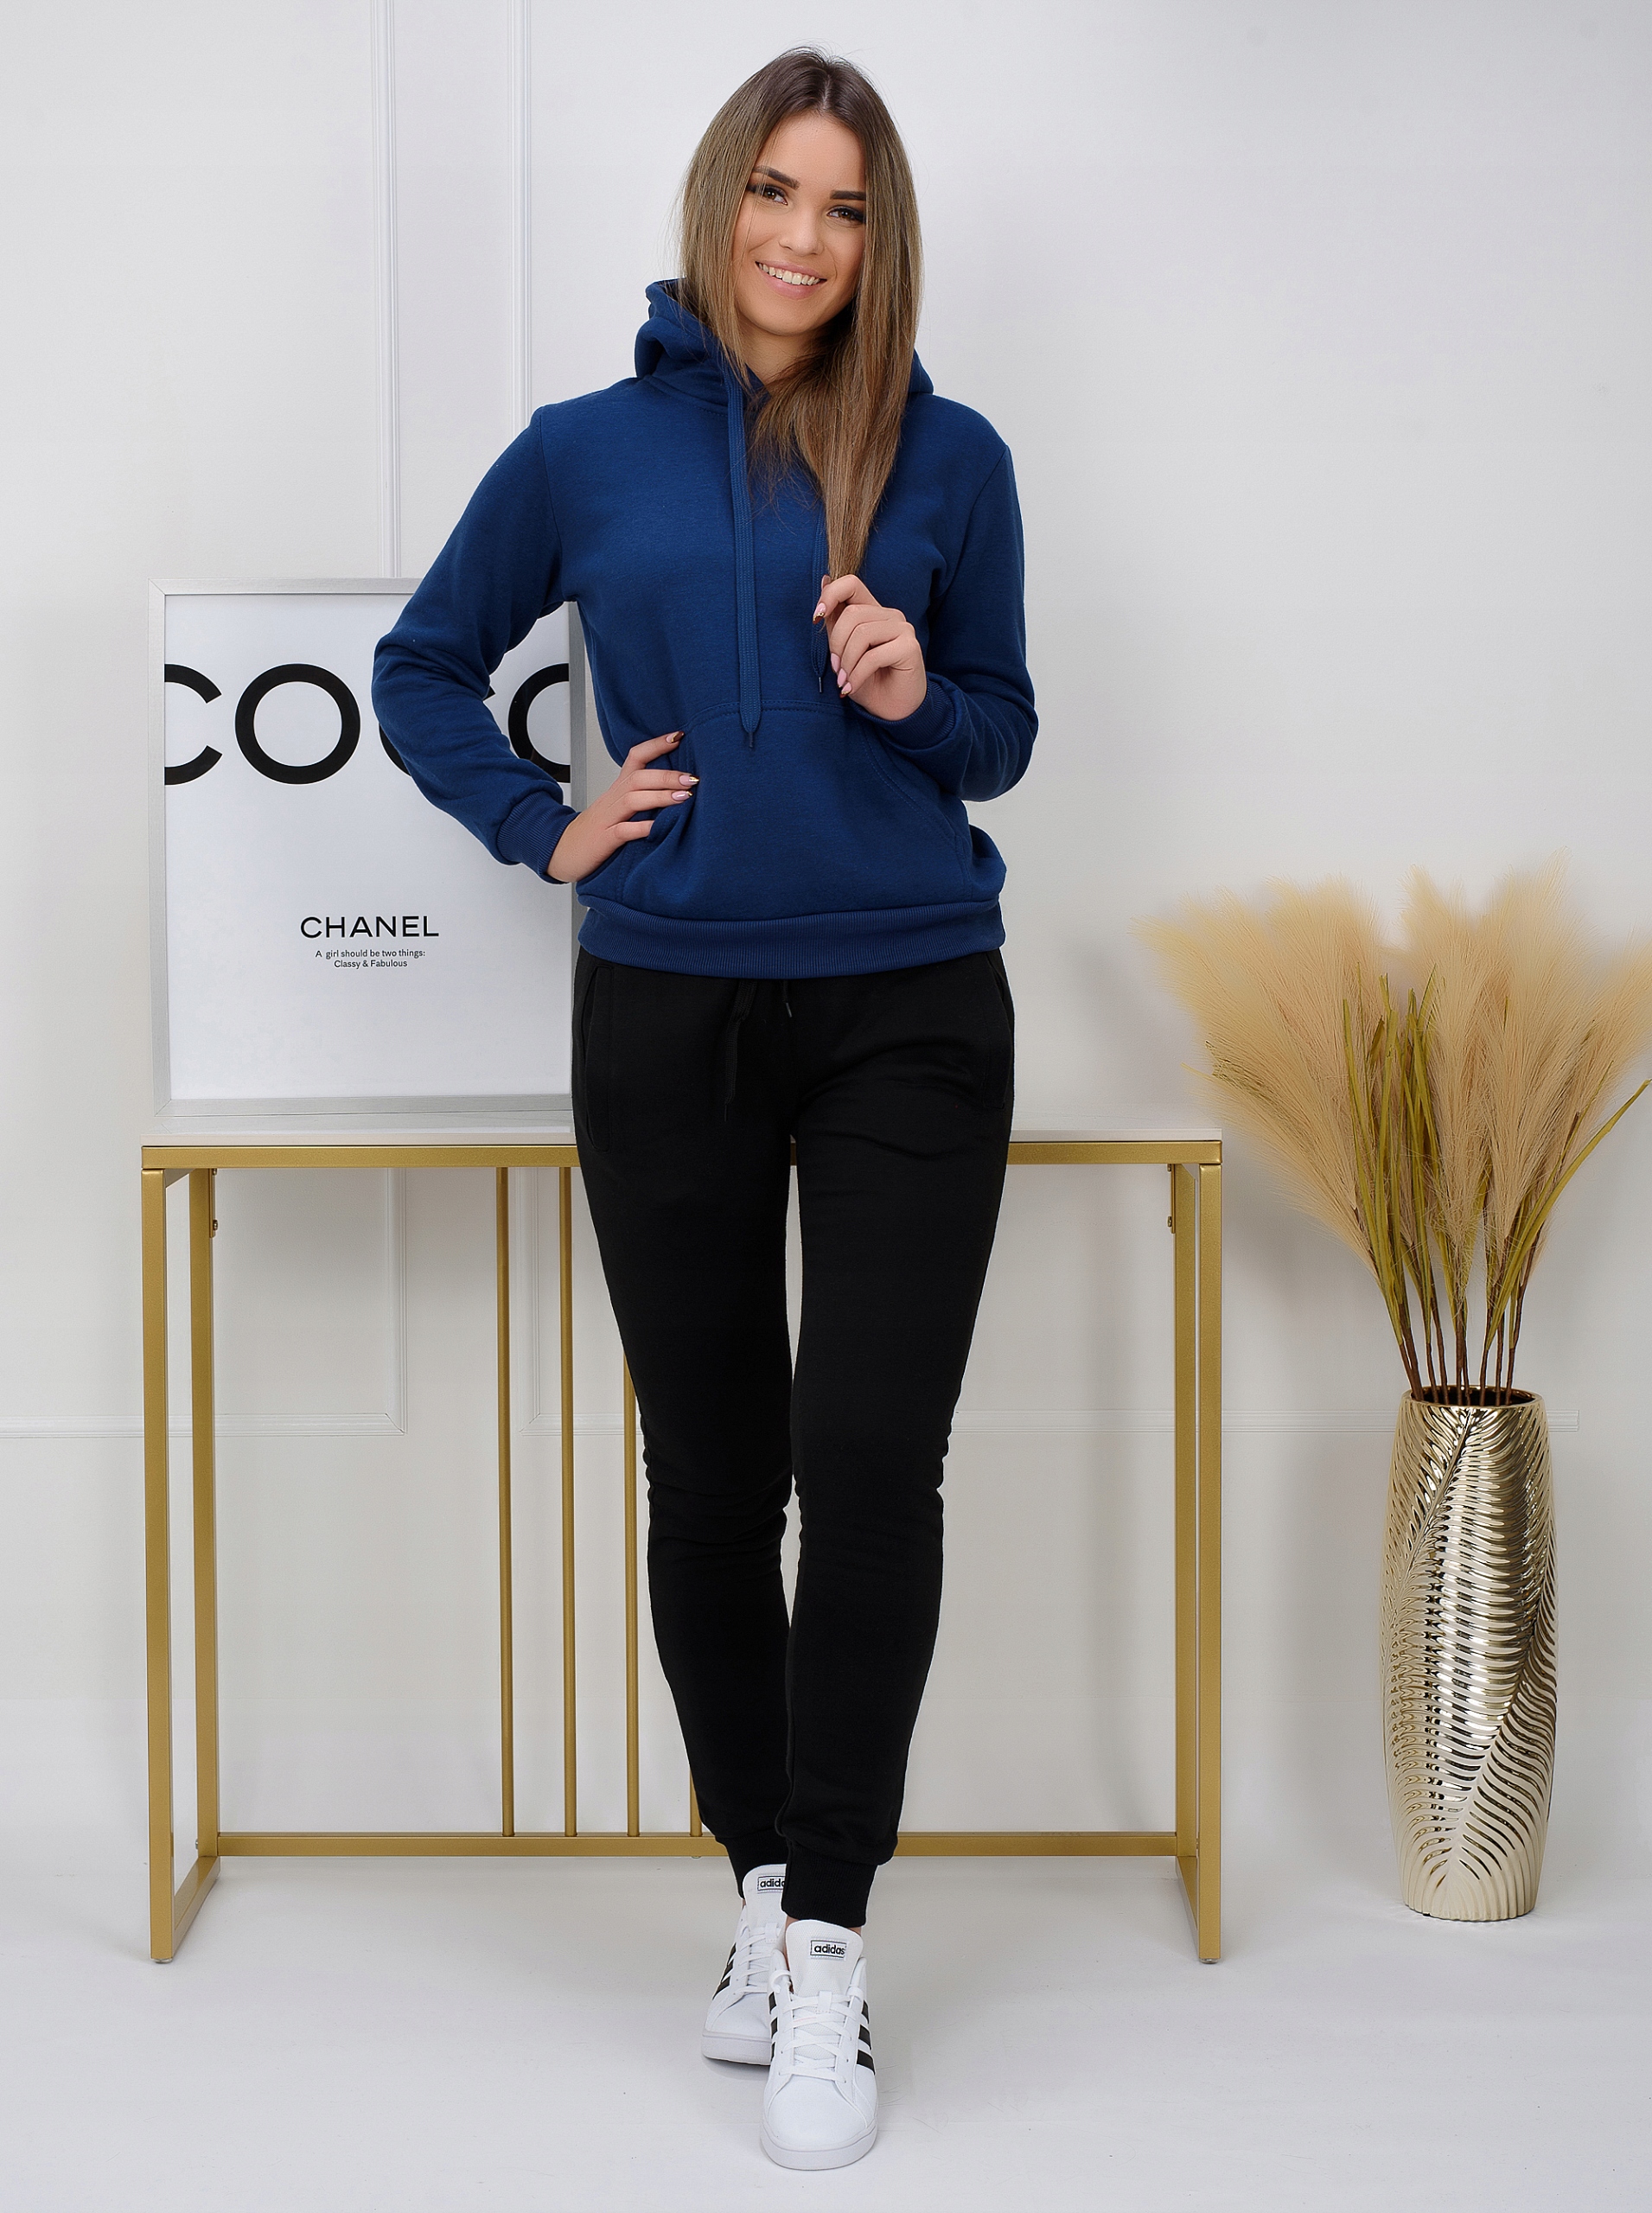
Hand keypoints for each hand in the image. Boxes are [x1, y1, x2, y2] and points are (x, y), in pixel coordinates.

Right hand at [545, 732, 695, 881]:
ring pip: (633, 799)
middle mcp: (613, 799)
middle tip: (692, 778)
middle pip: (638, 778)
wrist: (562, 851)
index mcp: (618, 789)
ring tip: (684, 797)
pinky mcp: (604, 840)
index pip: (636, 757)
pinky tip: (656, 827)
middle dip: (667, 775)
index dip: (656, 745)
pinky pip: (623, 831)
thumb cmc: (596, 832)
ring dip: (660, 796)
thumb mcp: (619, 809)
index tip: (679, 736)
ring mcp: (608, 819)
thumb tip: (678, 788)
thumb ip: (642, 797)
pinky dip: (640, 828)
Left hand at [814, 574, 926, 721]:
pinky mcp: (909, 647)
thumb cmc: (869, 681)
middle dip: (835, 644)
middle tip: (836, 669)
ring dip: (846, 662)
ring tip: (844, 680)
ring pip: (862, 633)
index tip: (816, 618)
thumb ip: (835, 620)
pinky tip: (852, 687)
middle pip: (852, 614)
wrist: (893, 710)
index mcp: (874, 611)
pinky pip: (873, 655)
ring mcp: (903, 629)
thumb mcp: (844, 650)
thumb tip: (824, 580)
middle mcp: (891, 615)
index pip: (851, 583)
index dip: (830, 595)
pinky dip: (857, 674)